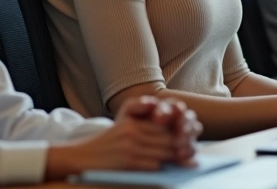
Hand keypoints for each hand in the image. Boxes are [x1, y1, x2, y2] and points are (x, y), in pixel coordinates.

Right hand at [44, 96, 199, 178]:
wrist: (82, 158)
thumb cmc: (105, 142)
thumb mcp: (121, 120)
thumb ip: (139, 109)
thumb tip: (158, 106)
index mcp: (132, 122)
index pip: (163, 125)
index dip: (179, 131)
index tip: (191, 137)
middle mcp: (132, 132)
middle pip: (166, 138)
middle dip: (183, 145)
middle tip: (195, 151)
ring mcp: (130, 148)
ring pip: (163, 152)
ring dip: (178, 158)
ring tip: (190, 161)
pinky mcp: (128, 163)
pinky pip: (153, 164)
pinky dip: (165, 167)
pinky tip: (174, 169)